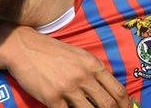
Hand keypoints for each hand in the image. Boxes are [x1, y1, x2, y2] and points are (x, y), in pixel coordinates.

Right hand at [2, 26, 130, 107]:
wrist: (25, 48)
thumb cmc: (54, 52)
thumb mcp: (80, 55)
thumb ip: (95, 71)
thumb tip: (109, 91)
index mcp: (93, 65)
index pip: (117, 90)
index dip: (125, 105)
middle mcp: (83, 76)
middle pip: (107, 104)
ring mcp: (67, 88)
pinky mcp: (51, 98)